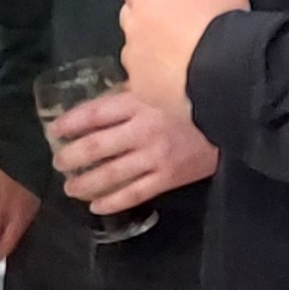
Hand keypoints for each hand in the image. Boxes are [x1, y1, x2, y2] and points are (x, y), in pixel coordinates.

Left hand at [48, 90, 217, 214]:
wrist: (233, 115)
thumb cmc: (193, 96)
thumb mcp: (159, 85)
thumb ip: (133, 90)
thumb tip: (104, 93)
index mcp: (137, 101)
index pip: (94, 113)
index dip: (70, 122)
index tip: (55, 130)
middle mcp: (141, 129)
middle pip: (96, 146)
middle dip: (71, 156)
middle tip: (58, 163)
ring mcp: (154, 155)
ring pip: (111, 173)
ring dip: (85, 182)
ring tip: (70, 187)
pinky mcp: (169, 177)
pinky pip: (135, 193)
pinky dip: (113, 201)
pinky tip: (96, 205)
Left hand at [119, 0, 250, 118]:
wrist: (226, 77)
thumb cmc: (223, 28)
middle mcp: (133, 27)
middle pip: (130, 14)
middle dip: (147, 15)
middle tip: (176, 21)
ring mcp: (134, 59)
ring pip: (135, 47)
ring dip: (150, 46)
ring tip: (180, 53)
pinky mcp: (140, 87)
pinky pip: (142, 76)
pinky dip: (154, 75)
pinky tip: (178, 77)